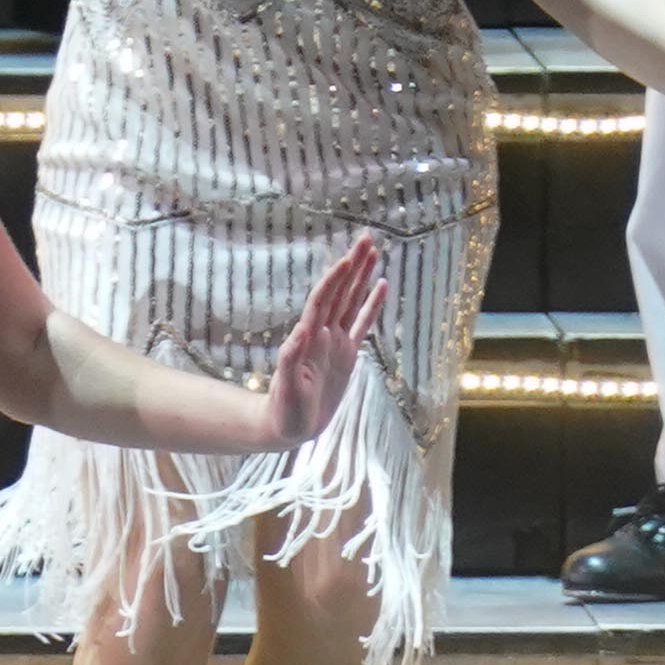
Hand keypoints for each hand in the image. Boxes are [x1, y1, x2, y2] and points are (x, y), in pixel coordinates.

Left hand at [254, 236, 388, 445]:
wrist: (286, 426)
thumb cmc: (283, 411)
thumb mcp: (287, 388)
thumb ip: (291, 359)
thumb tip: (301, 331)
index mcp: (309, 339)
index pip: (323, 301)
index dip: (335, 280)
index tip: (347, 258)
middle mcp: (322, 335)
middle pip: (340, 293)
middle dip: (352, 266)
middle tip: (366, 238)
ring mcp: (335, 343)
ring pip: (351, 302)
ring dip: (362, 277)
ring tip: (373, 251)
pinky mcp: (346, 356)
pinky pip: (361, 325)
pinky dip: (371, 305)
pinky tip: (381, 285)